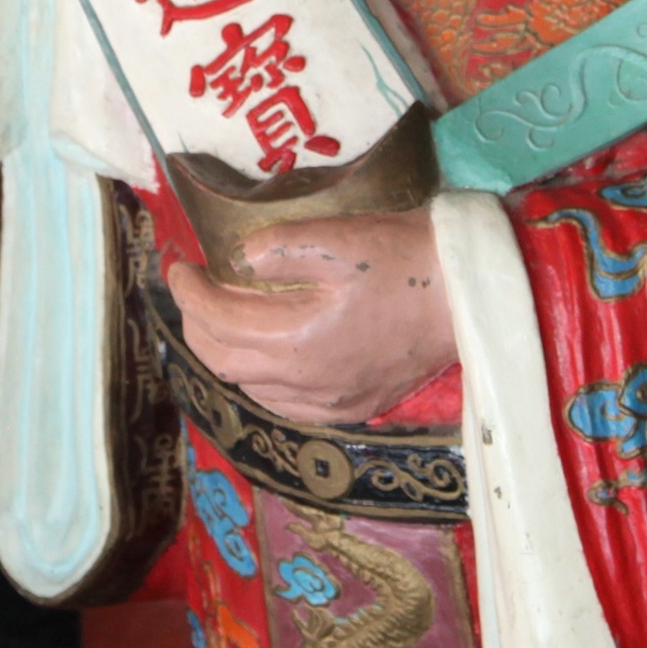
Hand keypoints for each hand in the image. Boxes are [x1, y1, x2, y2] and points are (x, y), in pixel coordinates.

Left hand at [165, 208, 455, 426]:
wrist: (467, 297)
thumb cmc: (406, 261)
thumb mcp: (339, 237)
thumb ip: (279, 246)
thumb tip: (236, 259)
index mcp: (298, 339)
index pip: (217, 321)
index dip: (188, 292)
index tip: (179, 267)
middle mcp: (308, 382)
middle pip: (223, 360)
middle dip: (196, 323)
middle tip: (193, 289)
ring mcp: (331, 403)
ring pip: (250, 388)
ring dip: (226, 352)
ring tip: (223, 316)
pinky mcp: (352, 410)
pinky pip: (285, 405)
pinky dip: (260, 379)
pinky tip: (265, 354)